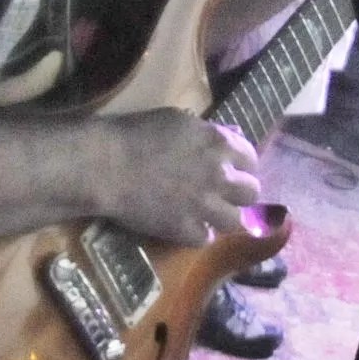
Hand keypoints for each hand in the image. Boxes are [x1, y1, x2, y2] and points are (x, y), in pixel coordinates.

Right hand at [97, 109, 259, 245]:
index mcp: (219, 144)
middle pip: (252, 192)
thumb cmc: (136, 134)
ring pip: (236, 221)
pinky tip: (188, 226)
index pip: (251, 159)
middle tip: (223, 194)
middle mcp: (220, 175)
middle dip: (239, 193)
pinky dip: (199, 234)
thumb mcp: (179, 120)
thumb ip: (208, 133)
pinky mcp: (186, 230)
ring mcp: (205, 206)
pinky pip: (206, 239)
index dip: (242, 166)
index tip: (233, 170)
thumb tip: (228, 139)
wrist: (106, 165)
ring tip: (209, 215)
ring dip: (223, 217)